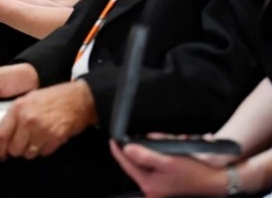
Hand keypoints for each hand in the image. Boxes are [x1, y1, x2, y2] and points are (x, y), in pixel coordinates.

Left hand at [0, 80, 96, 159]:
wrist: (78, 99)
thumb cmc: (54, 97)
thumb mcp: (28, 99)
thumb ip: (15, 114)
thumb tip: (5, 132)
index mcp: (18, 108)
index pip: (1, 134)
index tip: (0, 153)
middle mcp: (28, 120)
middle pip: (14, 148)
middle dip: (16, 151)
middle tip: (19, 147)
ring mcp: (41, 130)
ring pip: (28, 154)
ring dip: (30, 151)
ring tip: (35, 140)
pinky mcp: (54, 139)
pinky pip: (42, 153)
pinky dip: (43, 149)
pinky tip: (46, 139)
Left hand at [109, 141, 227, 197]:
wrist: (216, 180)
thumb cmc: (194, 172)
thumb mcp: (168, 161)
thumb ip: (145, 156)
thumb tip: (127, 149)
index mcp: (149, 185)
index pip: (127, 165)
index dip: (118, 151)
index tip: (112, 139)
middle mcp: (152, 187)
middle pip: (137, 162)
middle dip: (143, 148)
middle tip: (154, 139)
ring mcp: (158, 185)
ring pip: (147, 160)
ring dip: (155, 150)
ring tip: (170, 144)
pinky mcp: (165, 180)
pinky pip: (156, 163)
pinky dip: (162, 154)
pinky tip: (173, 149)